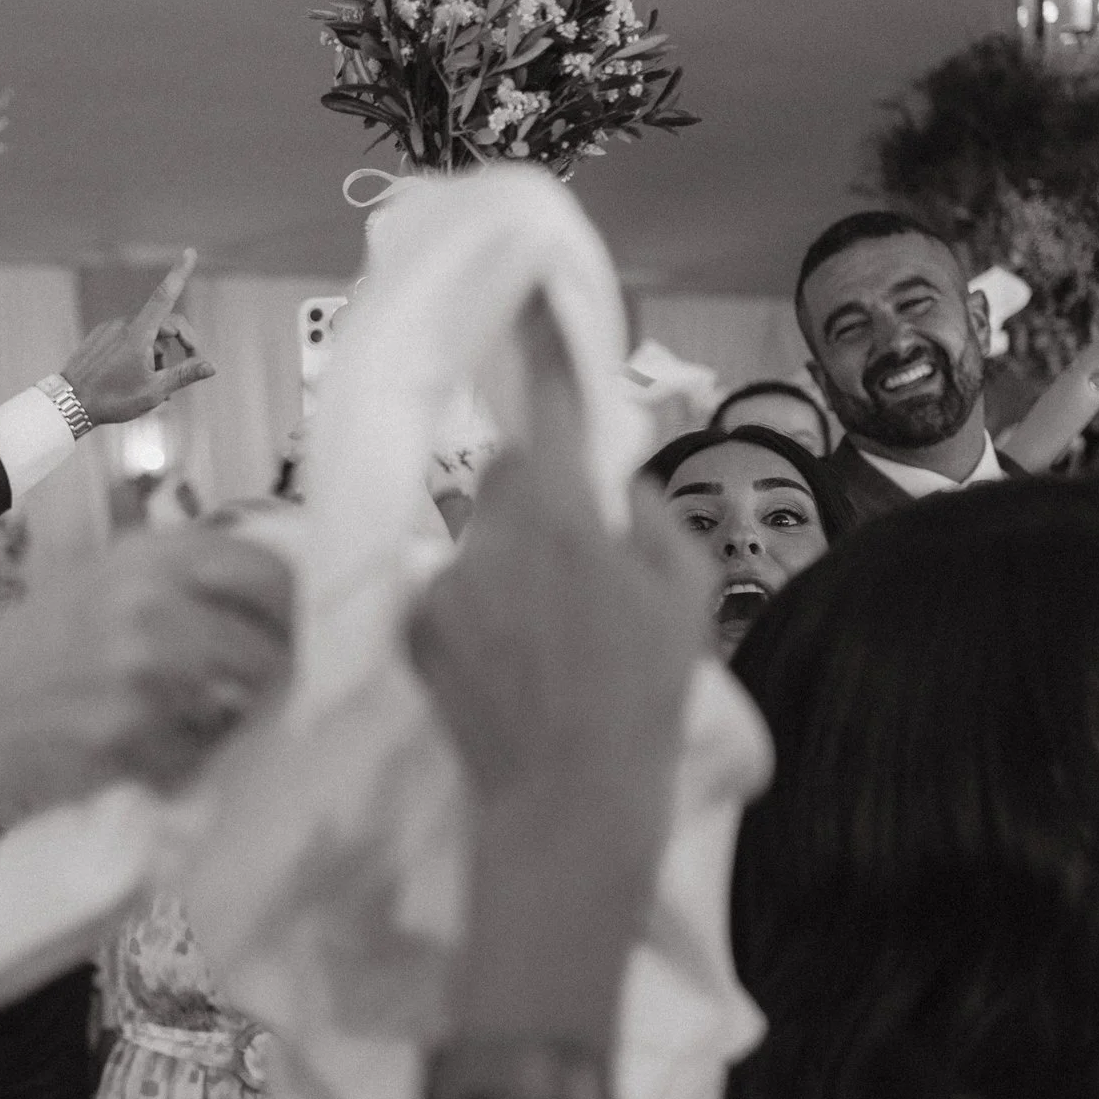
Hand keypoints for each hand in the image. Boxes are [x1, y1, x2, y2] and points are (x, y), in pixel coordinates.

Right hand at [0, 525, 291, 808]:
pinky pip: (203, 749)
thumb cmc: (34, 659)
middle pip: (269, 635)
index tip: (311, 629)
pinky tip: (159, 751)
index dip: (297, 604)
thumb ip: (176, 581)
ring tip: (208, 719)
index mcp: (144, 557)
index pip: (264, 567)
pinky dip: (195, 756)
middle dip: (282, 666)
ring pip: (246, 696)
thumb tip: (274, 595)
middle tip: (278, 688)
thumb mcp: (98, 587)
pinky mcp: (133, 732)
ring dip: (242, 713)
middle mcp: (147, 602)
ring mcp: (141, 670)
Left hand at [60, 249, 216, 425]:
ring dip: (159, 354)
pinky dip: (140, 353)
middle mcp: (123, 325)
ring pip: (146, 334)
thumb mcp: (154, 391)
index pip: (165, 296)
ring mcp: (109, 329)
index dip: (180, 273)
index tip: (190, 251)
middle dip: (182, 342)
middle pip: (164, 323)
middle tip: (192, 365)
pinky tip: (138, 377)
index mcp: (138, 333)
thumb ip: (184, 374)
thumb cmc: (113, 399)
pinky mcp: (100, 337)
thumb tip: (211, 366)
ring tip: (157, 383)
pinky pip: (128, 338)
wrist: (69, 404)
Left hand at [404, 296, 712, 815]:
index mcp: (561, 517)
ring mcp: (443, 583)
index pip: (550, 414)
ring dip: (507, 568)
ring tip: (547, 640)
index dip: (543, 356)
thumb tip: (616, 486)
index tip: (530, 300)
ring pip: (477, 541)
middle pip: (508, 482)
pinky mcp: (411, 628)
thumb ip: (650, 519)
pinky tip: (508, 665)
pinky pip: (447, 591)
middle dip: (539, 506)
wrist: (566, 798)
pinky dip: (474, 612)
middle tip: (578, 572)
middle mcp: (489, 535)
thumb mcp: (687, 595)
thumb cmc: (642, 696)